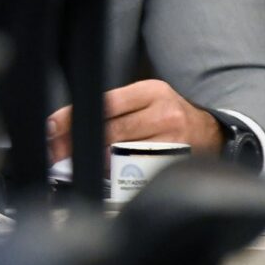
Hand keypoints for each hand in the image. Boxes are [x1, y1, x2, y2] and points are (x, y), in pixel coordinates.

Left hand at [48, 80, 221, 162]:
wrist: (212, 134)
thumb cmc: (168, 117)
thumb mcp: (145, 101)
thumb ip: (112, 109)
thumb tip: (68, 128)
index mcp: (151, 91)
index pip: (104, 103)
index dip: (73, 117)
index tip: (51, 128)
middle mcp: (164, 111)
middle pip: (110, 129)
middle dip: (77, 143)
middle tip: (56, 153)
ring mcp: (174, 137)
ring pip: (123, 152)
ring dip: (96, 160)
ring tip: (79, 163)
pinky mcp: (178, 160)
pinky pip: (139, 169)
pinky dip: (119, 172)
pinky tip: (108, 173)